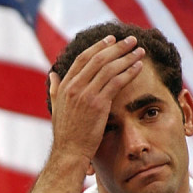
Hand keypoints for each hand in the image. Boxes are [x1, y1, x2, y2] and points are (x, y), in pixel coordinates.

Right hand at [47, 35, 145, 164]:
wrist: (69, 152)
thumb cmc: (65, 134)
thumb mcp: (56, 108)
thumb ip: (55, 89)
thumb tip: (52, 74)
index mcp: (65, 86)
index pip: (83, 58)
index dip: (99, 47)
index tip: (111, 40)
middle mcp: (74, 87)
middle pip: (98, 59)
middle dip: (117, 47)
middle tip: (131, 40)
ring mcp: (86, 95)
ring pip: (110, 68)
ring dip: (127, 57)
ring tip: (140, 51)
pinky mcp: (98, 104)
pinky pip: (117, 82)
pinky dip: (129, 72)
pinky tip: (138, 67)